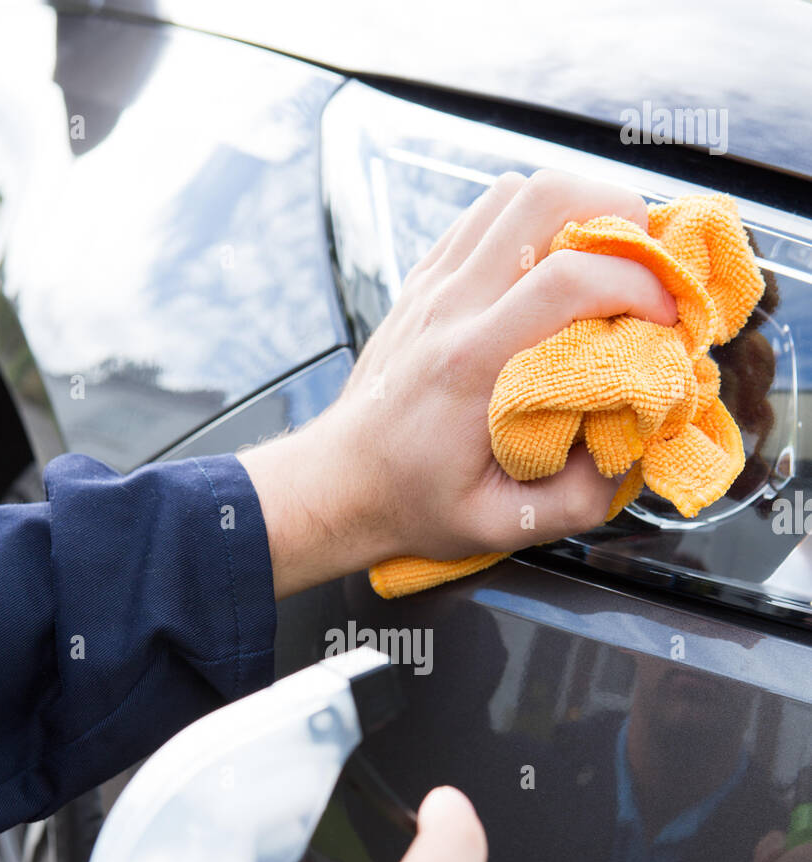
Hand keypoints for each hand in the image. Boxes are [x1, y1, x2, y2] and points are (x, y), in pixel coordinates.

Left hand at [242, 169, 675, 595]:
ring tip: (605, 260)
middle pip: (542, 198)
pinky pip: (484, 214)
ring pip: (514, 193)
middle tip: (647, 263)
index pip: (566, 280)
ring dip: (576, 210)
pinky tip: (549, 265)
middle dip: (617, 212)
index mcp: (472, 365)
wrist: (338, 483)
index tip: (666, 318)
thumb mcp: (501, 526)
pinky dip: (531, 221)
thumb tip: (632, 450)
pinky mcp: (424, 280)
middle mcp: (450, 308)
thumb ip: (577, 500)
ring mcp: (432, 285)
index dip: (637, 283)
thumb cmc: (413, 503)